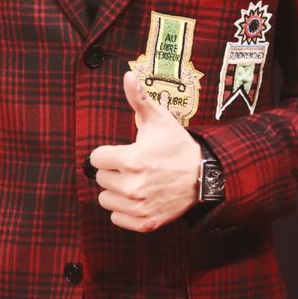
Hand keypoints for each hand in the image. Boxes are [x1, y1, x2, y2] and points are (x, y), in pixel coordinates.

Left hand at [90, 71, 201, 231]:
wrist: (201, 177)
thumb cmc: (176, 146)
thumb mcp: (158, 119)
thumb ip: (138, 98)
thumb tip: (128, 75)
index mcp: (132, 159)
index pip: (95, 158)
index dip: (108, 152)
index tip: (123, 151)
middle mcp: (132, 186)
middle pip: (100, 178)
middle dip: (113, 170)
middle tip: (133, 166)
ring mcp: (138, 207)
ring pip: (105, 199)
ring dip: (116, 191)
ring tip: (136, 181)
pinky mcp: (144, 223)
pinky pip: (116, 218)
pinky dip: (124, 210)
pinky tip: (139, 197)